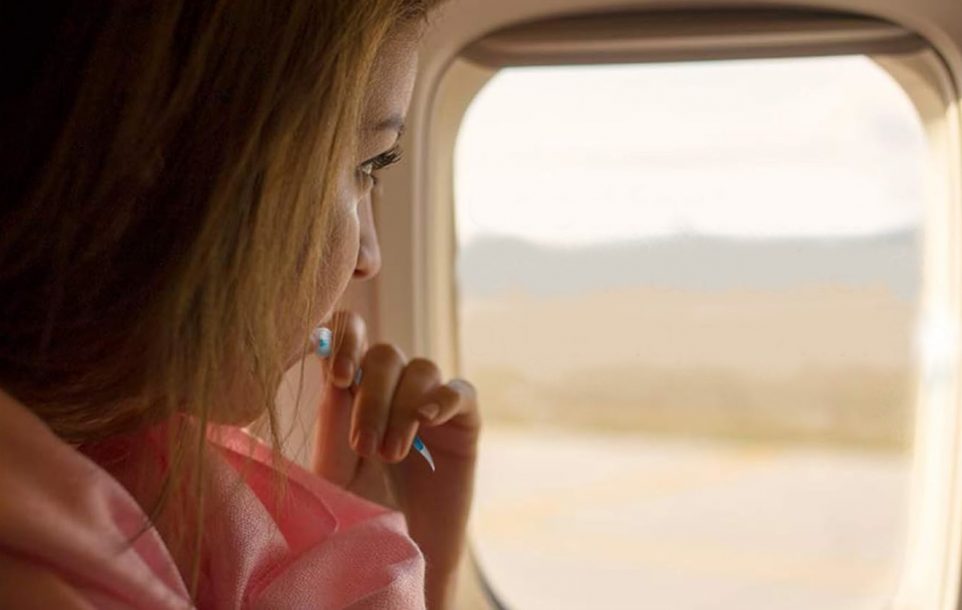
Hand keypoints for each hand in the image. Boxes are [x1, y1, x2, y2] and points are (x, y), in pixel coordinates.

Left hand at [311, 310, 480, 609]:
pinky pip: (460, 390)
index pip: (350, 336)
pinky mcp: (464, 423)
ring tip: (391, 455)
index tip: (340, 376)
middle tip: (364, 446)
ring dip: (402, 409)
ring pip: (420, 369)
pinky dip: (443, 398)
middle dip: (372, 397)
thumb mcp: (335, 470)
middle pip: (385, 354)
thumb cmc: (360, 515)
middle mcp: (392, 389)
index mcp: (353, 390)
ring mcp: (429, 404)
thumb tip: (335, 373)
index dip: (346, 338)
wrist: (402, 555)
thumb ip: (332, 421)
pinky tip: (426, 421)